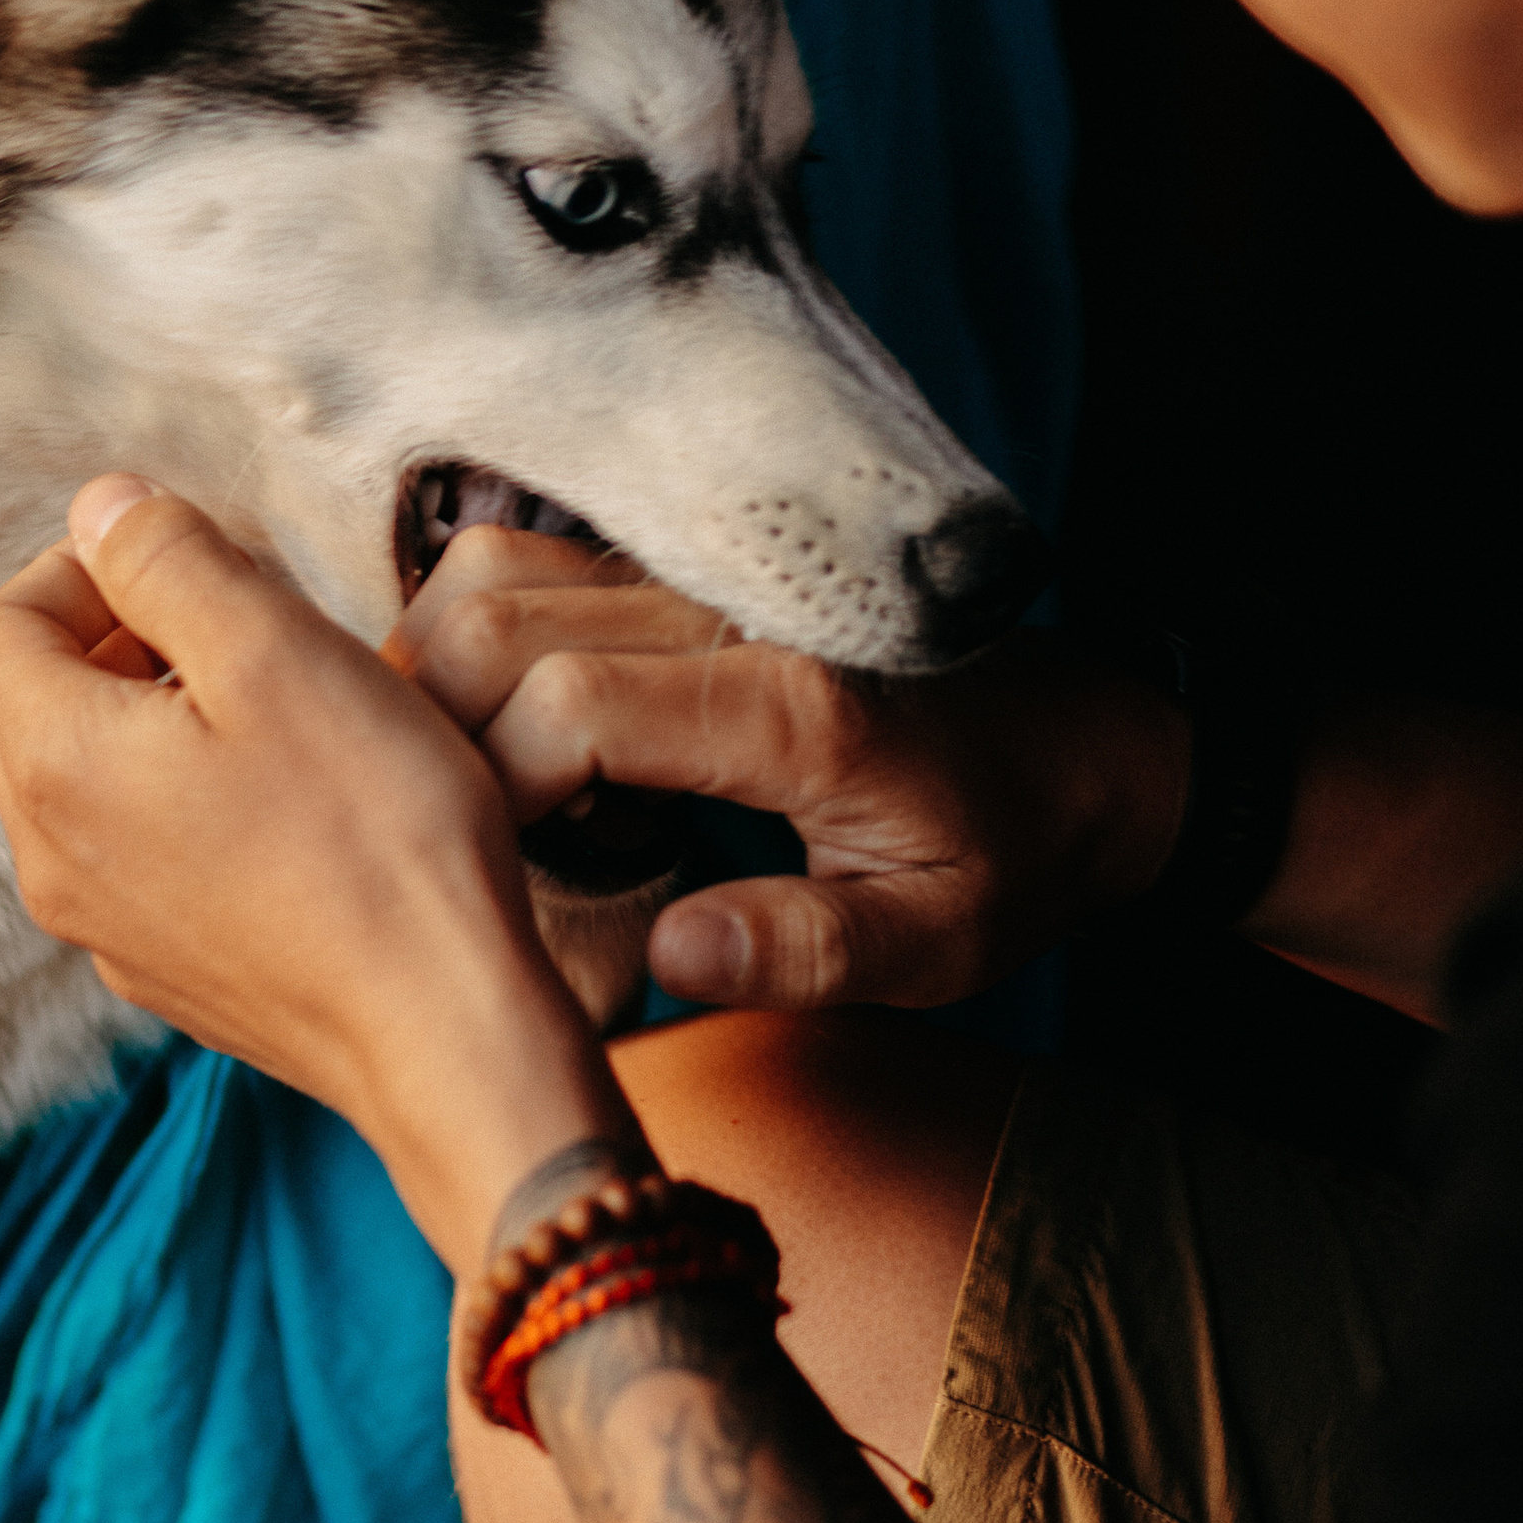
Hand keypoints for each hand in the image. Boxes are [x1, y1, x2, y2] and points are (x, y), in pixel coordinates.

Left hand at [0, 481, 633, 1269]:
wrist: (442, 1028)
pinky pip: (135, 858)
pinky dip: (180, 804)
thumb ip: (170, 560)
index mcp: (56, 766)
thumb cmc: (373, 831)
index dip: (76, 571)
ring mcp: (106, 930)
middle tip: (234, 624)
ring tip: (271, 708)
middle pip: (25, 708)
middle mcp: (51, 860)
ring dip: (146, 721)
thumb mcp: (275, 649)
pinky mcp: (168, 974)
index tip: (185, 563)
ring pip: (81, 786)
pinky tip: (287, 804)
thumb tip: (100, 508)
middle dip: (110, 640)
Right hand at [392, 532, 1187, 1009]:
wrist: (1085, 744)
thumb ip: (806, 949)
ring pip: (498, 573)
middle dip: (437, 729)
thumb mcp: (938, 943)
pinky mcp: (682, 579)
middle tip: (456, 840)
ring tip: (477, 793)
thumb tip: (667, 952)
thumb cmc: (1010, 852)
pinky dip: (481, 645)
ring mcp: (700, 582)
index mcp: (793, 707)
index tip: (502, 884)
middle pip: (500, 618)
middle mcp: (731, 615)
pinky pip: (534, 569)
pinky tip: (513, 745)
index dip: (501, 792)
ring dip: (446, 675)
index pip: (573, 704)